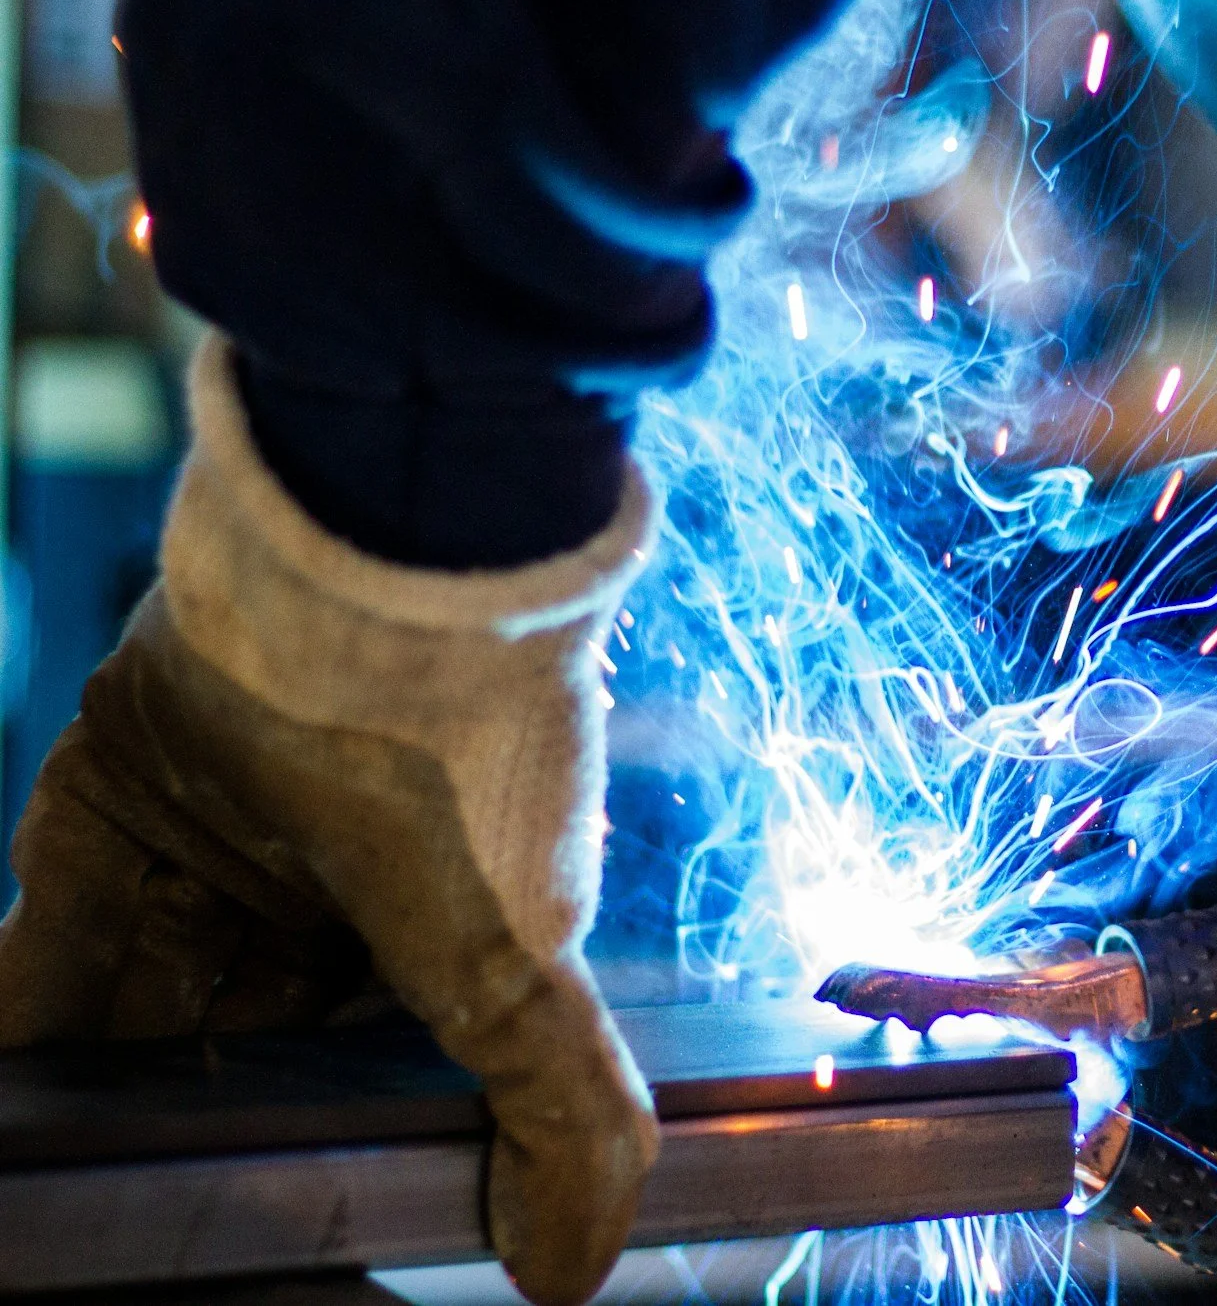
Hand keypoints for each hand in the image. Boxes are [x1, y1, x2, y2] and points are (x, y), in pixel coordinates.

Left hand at [0, 338, 657, 1305]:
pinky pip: (46, 945)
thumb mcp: (516, 963)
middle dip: (194, 1114)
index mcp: (439, 927)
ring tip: (52, 1159)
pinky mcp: (117, 806)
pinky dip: (11, 1020)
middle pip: (242, 1045)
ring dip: (91, 1080)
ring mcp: (221, 848)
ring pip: (139, 1005)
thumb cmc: (468, 770)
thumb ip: (559, 1109)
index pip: (372, 1070)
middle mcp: (332, 893)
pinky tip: (1, 1093)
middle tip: (139, 1185)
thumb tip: (574, 1268)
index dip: (320, 1136)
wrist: (374, 567)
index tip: (270, 1196)